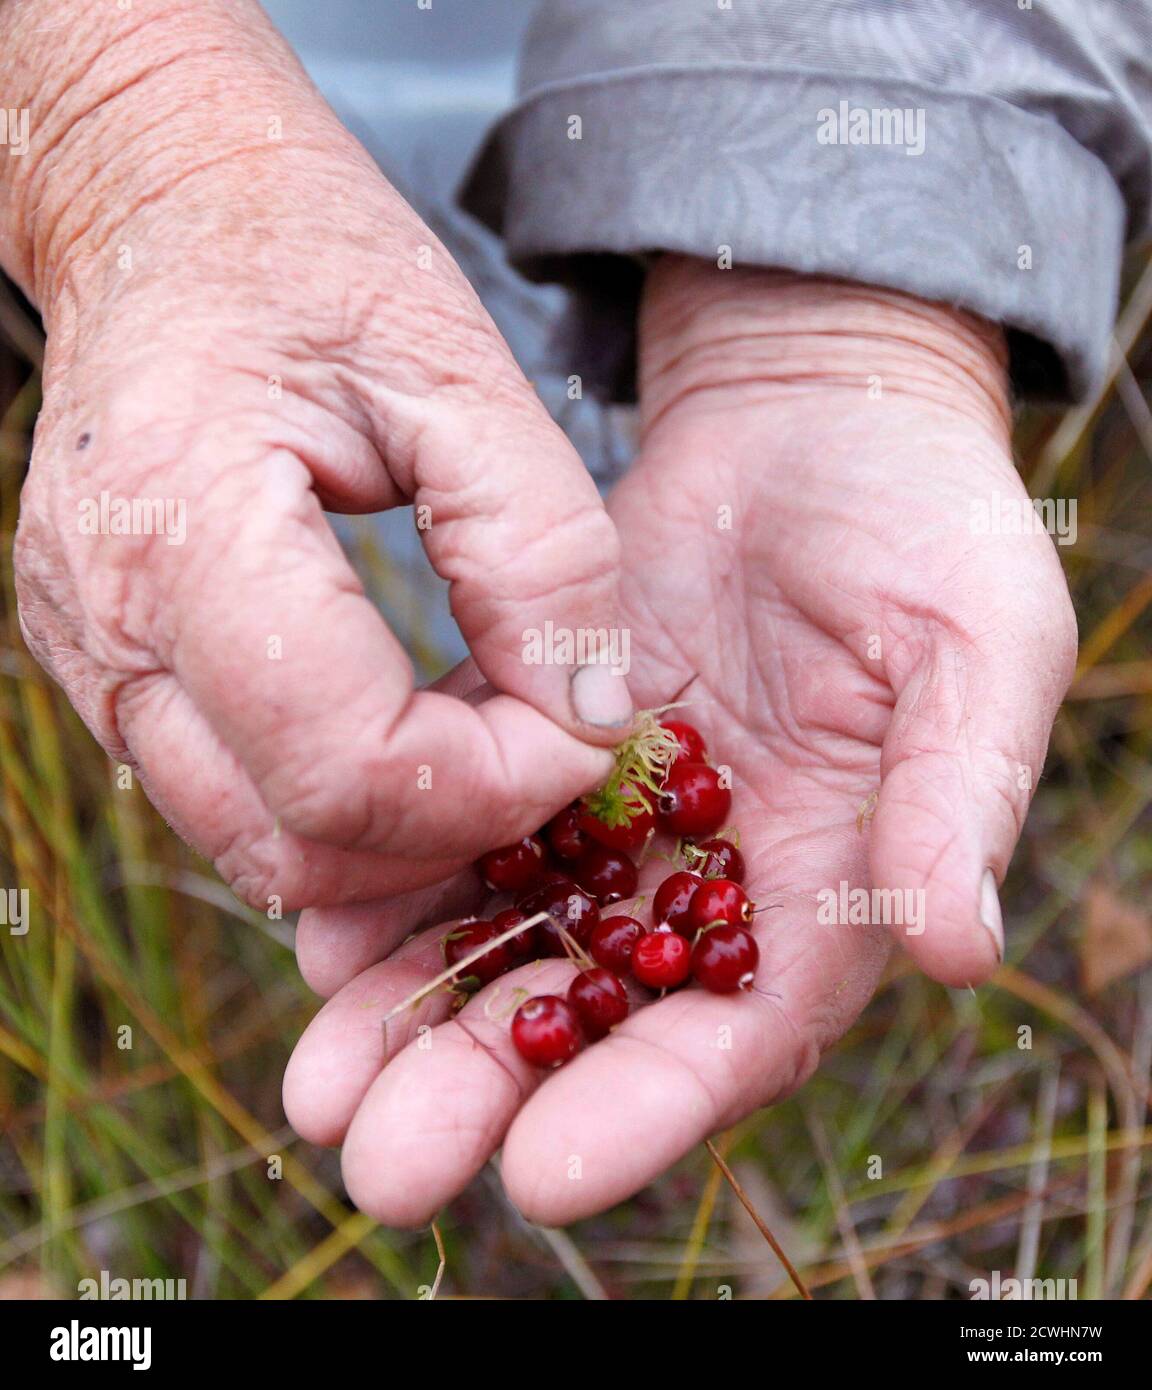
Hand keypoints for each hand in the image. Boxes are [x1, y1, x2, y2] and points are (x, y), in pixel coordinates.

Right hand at [6, 1, 629, 911]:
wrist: (158, 212)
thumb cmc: (305, 259)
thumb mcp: (460, 374)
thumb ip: (544, 550)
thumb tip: (593, 712)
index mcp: (192, 530)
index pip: (348, 767)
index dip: (493, 787)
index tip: (580, 730)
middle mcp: (110, 623)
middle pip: (293, 845)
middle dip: (452, 832)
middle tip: (547, 749)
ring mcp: (86, 660)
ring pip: (253, 848)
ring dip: (395, 835)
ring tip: (486, 746)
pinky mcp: (98, 670)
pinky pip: (227, 799)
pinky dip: (336, 804)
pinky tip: (409, 734)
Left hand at [283, 263, 1075, 1225]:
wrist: (815, 422)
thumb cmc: (927, 527)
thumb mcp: (979, 648)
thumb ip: (959, 795)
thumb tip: (958, 948)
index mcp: (820, 887)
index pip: (737, 1033)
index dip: (646, 1108)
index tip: (542, 1173)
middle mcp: (699, 876)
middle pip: (592, 1014)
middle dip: (487, 1091)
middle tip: (381, 1165)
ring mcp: (608, 811)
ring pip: (503, 934)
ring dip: (412, 1015)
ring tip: (318, 1086)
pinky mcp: (530, 733)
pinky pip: (454, 819)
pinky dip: (388, 879)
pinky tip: (316, 929)